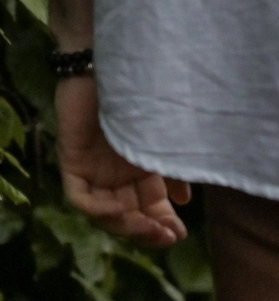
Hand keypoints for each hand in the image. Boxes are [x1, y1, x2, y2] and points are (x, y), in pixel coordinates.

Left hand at [55, 74, 189, 247]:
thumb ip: (174, 168)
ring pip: (104, 213)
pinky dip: (100, 209)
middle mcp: (116, 174)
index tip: (181, 235)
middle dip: (147, 230)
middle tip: (168, 238)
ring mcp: (93, 171)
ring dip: (127, 225)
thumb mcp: (169, 135)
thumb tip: (185, 200)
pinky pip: (81, 198)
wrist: (120, 62)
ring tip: (151, 229)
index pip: (149, 206)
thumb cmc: (151, 94)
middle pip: (128, 214)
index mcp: (140, 168)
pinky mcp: (72, 163)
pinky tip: (122, 209)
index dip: (162, 223)